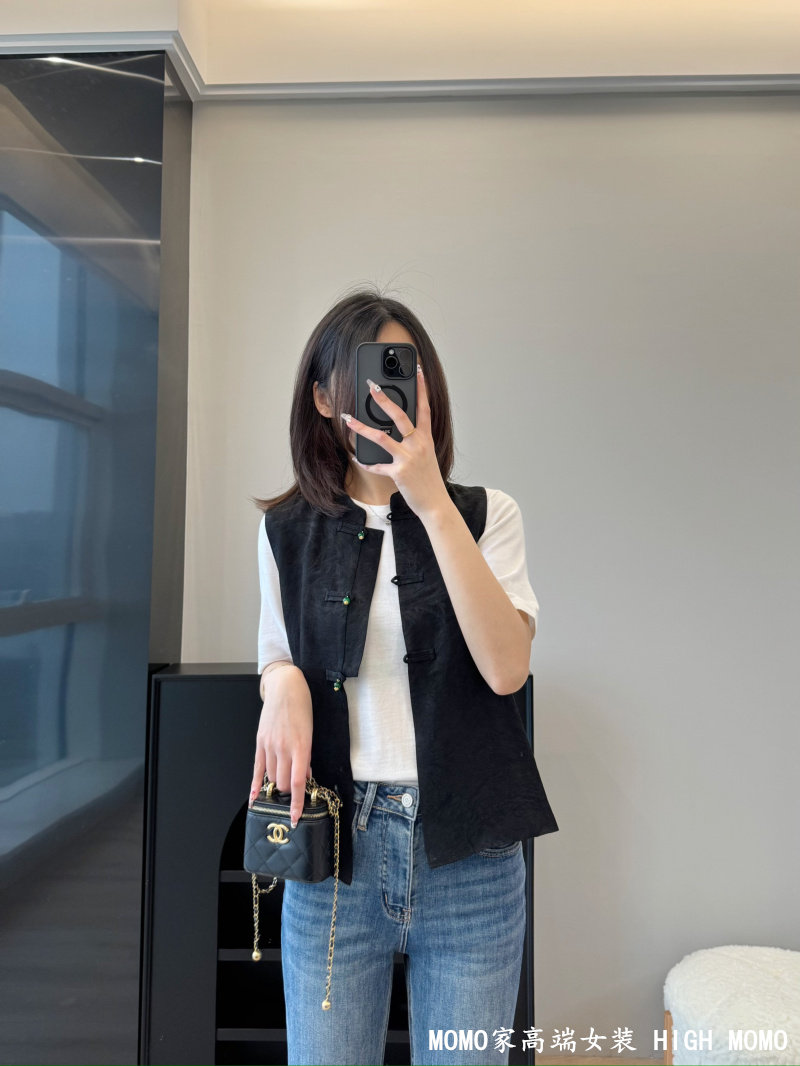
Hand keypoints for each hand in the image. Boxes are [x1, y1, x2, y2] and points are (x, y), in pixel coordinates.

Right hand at [250, 664, 312, 826]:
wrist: (286, 687)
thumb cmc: (302, 707)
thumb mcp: (311, 732)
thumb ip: (306, 756)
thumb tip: (305, 776)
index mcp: (300, 746)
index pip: (298, 782)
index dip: (297, 803)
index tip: (296, 817)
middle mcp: (283, 748)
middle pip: (283, 783)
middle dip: (288, 792)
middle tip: (293, 793)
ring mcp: (269, 745)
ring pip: (271, 777)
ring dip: (277, 785)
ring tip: (282, 787)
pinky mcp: (260, 742)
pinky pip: (257, 768)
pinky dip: (255, 785)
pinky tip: (254, 798)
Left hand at [342, 365, 449, 519]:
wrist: (435, 503)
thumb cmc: (429, 479)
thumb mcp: (426, 455)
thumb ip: (415, 440)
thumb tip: (401, 429)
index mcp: (426, 438)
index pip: (424, 407)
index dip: (422, 388)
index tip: (418, 371)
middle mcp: (418, 444)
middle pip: (400, 415)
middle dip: (384, 399)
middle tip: (371, 386)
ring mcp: (408, 458)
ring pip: (381, 437)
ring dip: (361, 428)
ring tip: (347, 418)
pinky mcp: (398, 472)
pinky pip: (377, 465)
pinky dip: (365, 462)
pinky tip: (356, 457)